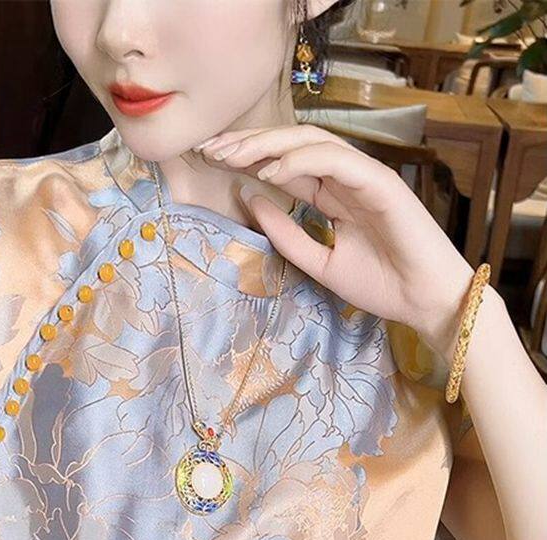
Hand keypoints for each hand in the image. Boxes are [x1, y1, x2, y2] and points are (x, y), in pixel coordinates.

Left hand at [196, 123, 474, 360]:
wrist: (424, 303)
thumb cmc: (382, 285)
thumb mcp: (319, 264)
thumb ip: (286, 233)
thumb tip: (249, 200)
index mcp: (333, 195)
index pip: (284, 166)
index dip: (247, 160)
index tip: (210, 162)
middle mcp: (346, 178)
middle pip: (292, 145)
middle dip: (249, 144)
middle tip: (210, 149)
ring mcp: (365, 176)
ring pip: (312, 142)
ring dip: (269, 144)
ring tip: (232, 154)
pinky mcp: (380, 182)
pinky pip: (336, 160)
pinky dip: (302, 161)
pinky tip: (271, 170)